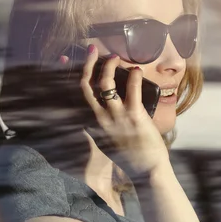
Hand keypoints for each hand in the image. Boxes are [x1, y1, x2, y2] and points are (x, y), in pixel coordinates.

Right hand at [63, 46, 169, 176]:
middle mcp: (100, 119)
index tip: (73, 63)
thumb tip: (111, 112)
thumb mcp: (110, 141)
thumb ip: (107, 126)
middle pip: (86, 86)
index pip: (78, 97)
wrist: (146, 171)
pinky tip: (136, 70)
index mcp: (93, 124)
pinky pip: (132, 91)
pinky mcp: (134, 117)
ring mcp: (116, 117)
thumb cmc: (132, 157)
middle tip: (92, 50)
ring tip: (115, 57)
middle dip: (88, 65)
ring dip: (109, 67)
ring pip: (106, 85)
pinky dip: (133, 77)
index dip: (75, 78)